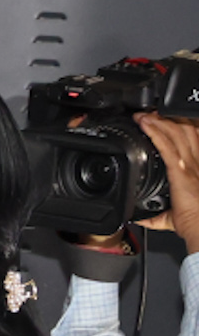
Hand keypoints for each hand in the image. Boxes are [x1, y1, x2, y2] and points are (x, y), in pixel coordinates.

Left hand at [136, 114, 198, 254]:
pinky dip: (155, 132)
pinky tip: (146, 124)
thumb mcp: (174, 216)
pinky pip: (167, 146)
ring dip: (159, 122)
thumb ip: (159, 215)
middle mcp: (198, 162)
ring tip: (144, 115)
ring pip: (177, 133)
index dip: (182, 126)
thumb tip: (143, 218)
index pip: (193, 140)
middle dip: (169, 119)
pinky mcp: (181, 171)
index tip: (169, 119)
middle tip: (152, 112)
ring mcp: (191, 164)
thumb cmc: (196, 222)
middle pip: (187, 130)